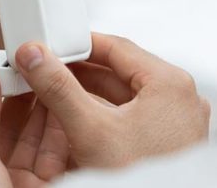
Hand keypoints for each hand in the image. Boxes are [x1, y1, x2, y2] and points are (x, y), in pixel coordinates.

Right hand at [14, 33, 210, 168]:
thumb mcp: (91, 130)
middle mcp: (180, 99)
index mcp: (170, 83)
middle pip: (120, 70)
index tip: (54, 46)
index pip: (116, 46)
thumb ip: (58, 88)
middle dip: (80, 71)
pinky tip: (83, 121)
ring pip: (125, 94)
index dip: (79, 44)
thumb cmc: (145, 181)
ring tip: (59, 94)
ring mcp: (178, 122)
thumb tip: (36, 58)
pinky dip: (106, 113)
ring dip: (90, 93)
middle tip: (50, 70)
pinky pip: (134, 115)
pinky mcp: (170, 141)